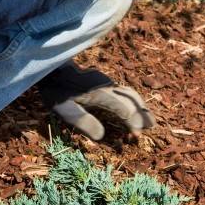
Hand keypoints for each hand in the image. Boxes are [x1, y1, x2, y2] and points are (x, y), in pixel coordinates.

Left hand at [37, 60, 155, 139]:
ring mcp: (107, 83)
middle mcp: (107, 86)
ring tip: (150, 121)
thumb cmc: (56, 90)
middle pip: (131, 99)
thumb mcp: (65, 109)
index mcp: (99, 93)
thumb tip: (101, 137)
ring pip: (130, 94)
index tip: (136, 135)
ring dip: (141, 107)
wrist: (52, 68)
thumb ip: (83, 121)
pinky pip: (125, 92)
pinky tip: (137, 109)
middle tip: (152, 127)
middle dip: (142, 114)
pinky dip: (135, 102)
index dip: (132, 121)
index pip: (122, 108)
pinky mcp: (105, 83)